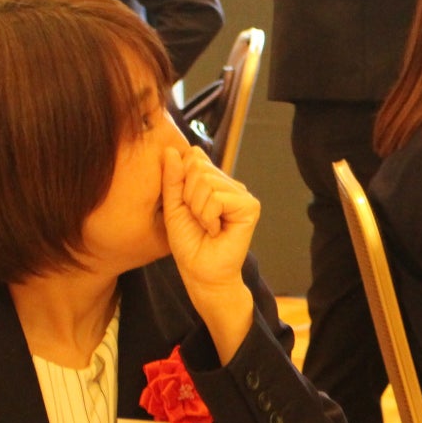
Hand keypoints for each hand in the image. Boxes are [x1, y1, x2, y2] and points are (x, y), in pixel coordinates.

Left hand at [161, 144, 256, 357]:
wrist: (201, 273)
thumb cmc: (189, 244)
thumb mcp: (173, 207)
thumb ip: (173, 179)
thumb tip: (171, 149)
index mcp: (213, 181)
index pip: (193, 157)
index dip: (181, 182)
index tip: (186, 207)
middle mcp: (230, 184)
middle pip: (197, 167)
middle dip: (188, 197)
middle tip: (197, 219)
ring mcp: (242, 194)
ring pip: (206, 182)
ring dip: (198, 209)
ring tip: (207, 226)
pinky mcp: (250, 206)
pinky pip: (217, 198)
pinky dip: (208, 216)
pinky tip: (216, 230)